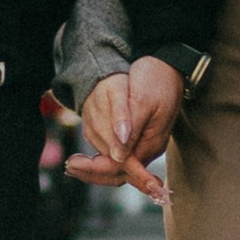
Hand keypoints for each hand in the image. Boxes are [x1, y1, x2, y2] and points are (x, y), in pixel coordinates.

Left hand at [66, 54, 186, 207]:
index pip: (121, 167)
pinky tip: (87, 155)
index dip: (96, 168)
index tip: (74, 163)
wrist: (169, 67)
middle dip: (93, 172)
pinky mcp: (139, 137)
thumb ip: (130, 129)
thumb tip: (117, 156)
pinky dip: (102, 158)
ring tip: (73, 163)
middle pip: (119, 173)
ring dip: (95, 167)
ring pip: (117, 166)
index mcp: (151, 142)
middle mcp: (148, 148)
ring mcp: (144, 144)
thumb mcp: (142, 102)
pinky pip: (119, 155)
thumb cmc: (156, 79)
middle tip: (69, 166)